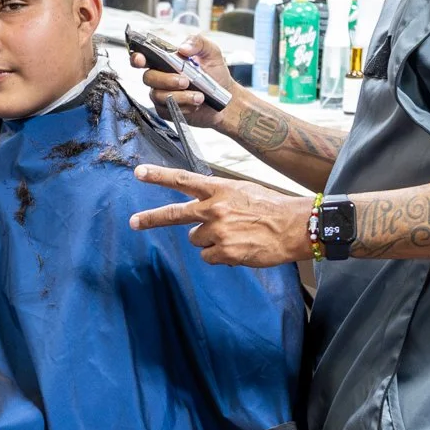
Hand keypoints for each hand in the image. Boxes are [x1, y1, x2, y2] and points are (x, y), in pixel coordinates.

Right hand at [129, 29, 236, 131]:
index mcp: (166, 60)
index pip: (144, 57)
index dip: (137, 57)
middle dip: (166, 79)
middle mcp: (160, 77)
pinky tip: (196, 104)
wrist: (226, 100)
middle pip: (149, 77)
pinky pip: (167, 109)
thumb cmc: (216, 74)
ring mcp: (161, 94)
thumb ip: (198, 43)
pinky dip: (183, 106)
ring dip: (180, 96)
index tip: (141, 59)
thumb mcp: (212, 52)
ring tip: (199, 96)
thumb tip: (182, 47)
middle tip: (186, 81)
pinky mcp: (166, 111)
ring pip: (158, 95)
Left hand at [129, 165, 308, 266]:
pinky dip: (220, 256)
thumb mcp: (242, 191)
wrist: (295, 227)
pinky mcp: (224, 252)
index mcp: (219, 189)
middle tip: (134, 222)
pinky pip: (209, 257)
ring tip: (235, 236)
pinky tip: (239, 248)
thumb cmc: (271, 208)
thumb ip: (218, 198)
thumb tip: (199, 214)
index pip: (183, 180)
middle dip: (151, 218)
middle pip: (175, 214)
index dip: (159, 176)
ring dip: (210, 241)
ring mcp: (218, 232)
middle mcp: (214, 209)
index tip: (139, 172)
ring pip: (197, 240)